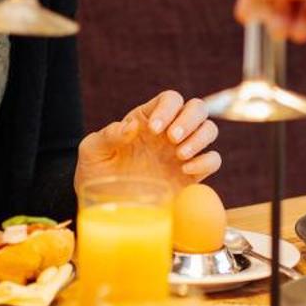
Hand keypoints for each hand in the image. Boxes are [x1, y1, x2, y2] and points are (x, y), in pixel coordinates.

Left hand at [75, 90, 221, 191]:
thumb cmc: (97, 173)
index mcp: (148, 119)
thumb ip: (107, 135)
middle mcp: (170, 132)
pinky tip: (186, 169)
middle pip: (197, 108)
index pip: (170, 99)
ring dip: (200, 137)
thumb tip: (132, 126)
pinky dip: (206, 161)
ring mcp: (183, 152)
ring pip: (209, 129)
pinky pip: (213, 160)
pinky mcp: (192, 176)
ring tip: (179, 155)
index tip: (154, 130)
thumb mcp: (92, 151)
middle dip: (189, 119)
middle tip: (172, 138)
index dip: (167, 109)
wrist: (106, 206)